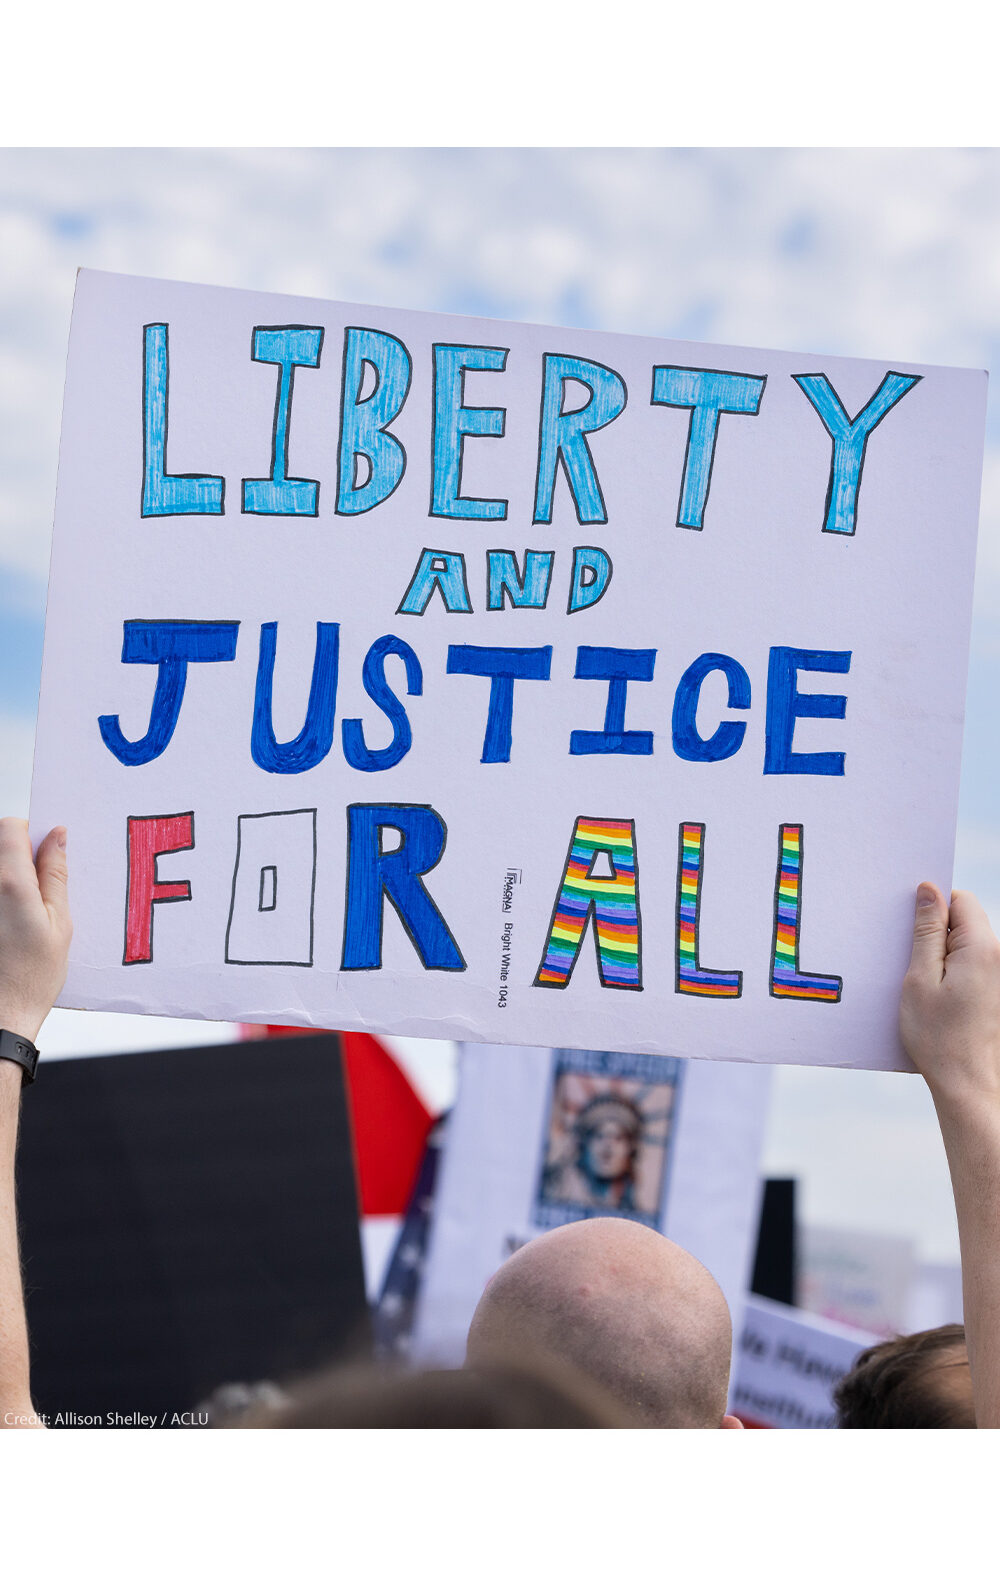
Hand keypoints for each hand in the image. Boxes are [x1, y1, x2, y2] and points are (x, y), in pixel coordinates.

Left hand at [0, 819, 71, 1043]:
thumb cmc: (29, 979)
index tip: (42, 851)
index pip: (10, 827)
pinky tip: (7, 929)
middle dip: (16, 857)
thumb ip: (55, 874)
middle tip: (35, 890)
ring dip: (7, 882)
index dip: (28, 833)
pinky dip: (1, 901)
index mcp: (9, 883)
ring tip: (18, 916)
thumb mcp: (59, 922)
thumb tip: (57, 837)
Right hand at [899, 883, 999, 1113]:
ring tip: (926, 988)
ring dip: (943, 957)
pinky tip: (938, 1000)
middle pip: (965, 922)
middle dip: (936, 934)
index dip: (933, 908)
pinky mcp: (997, 992)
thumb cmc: (939, 1038)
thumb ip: (925, 931)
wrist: (968, 1085)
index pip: (961, 900)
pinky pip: (972, 967)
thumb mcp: (920, 979)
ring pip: (967, 946)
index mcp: (981, 949)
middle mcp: (999, 958)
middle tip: (913, 965)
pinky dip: (952, 974)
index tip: (911, 931)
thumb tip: (928, 890)